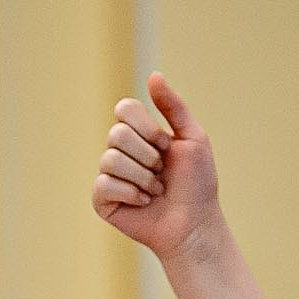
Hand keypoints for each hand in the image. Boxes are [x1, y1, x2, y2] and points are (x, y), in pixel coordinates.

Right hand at [95, 73, 226, 261]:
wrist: (195, 224)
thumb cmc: (197, 184)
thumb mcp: (193, 138)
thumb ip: (173, 106)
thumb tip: (153, 75)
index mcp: (138, 133)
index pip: (124, 109)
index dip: (147, 127)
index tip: (167, 146)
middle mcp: (120, 150)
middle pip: (117, 134)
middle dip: (148, 156)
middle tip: (163, 172)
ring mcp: (108, 175)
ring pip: (110, 159)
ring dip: (143, 177)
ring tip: (156, 190)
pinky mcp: (102, 199)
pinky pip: (104, 184)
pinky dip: (132, 194)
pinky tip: (144, 203)